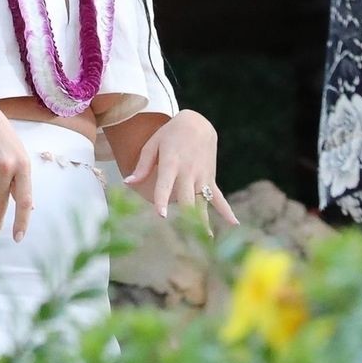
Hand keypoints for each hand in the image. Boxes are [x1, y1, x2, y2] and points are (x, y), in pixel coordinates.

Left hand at [123, 109, 238, 228]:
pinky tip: (234, 223)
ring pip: (202, 201)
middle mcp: (188, 171)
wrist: (197, 123)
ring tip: (206, 238)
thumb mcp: (153, 144)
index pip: (165, 184)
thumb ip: (142, 166)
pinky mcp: (210, 178)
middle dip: (186, 217)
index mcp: (171, 162)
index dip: (162, 199)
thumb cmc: (169, 134)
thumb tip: (127, 183)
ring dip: (204, 220)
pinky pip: (218, 196)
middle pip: (187, 198)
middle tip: (184, 235)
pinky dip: (226, 210)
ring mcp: (201, 175)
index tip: (161, 215)